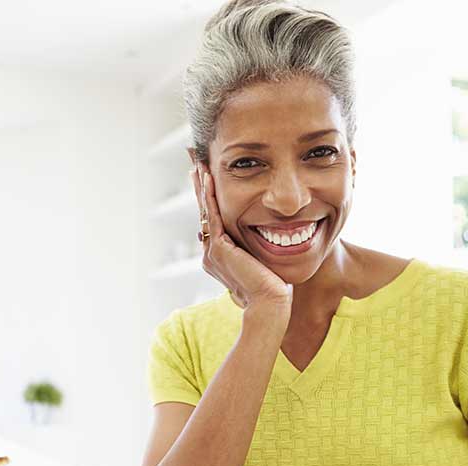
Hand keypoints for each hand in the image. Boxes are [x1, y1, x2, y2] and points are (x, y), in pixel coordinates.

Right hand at [193, 163, 292, 310]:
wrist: (270, 303)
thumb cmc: (273, 288)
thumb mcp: (262, 262)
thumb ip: (257, 249)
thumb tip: (271, 237)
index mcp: (218, 255)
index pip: (212, 218)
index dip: (209, 196)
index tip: (207, 175)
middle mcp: (210, 252)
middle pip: (203, 210)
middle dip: (199, 185)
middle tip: (195, 160)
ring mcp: (211, 251)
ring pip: (205, 210)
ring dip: (201, 184)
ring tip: (197, 162)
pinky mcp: (218, 249)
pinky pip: (213, 216)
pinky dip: (210, 196)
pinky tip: (208, 178)